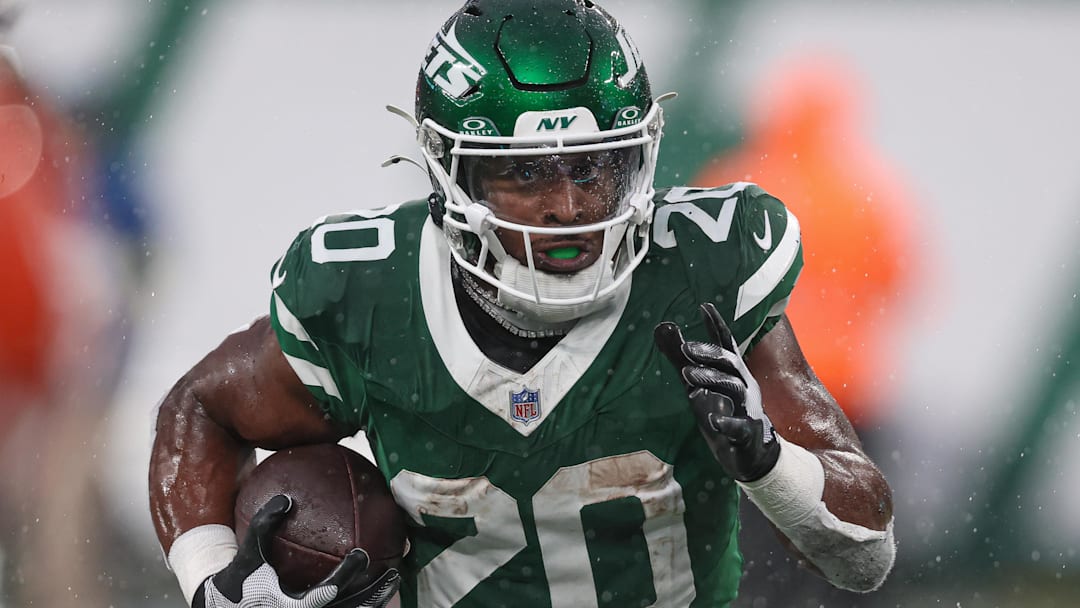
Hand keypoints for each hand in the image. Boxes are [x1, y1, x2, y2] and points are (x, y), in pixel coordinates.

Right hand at [192, 495, 399, 607]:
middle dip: (373, 594)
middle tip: (393, 574)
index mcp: (293, 605)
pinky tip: (375, 585)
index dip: (346, 575)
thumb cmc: (238, 582)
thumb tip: (285, 497)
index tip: (362, 554)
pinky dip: (361, 601)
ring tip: (393, 581)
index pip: (327, 592)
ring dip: (374, 600)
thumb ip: (264, 525)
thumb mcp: (248, 554)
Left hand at [654, 303, 779, 481]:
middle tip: (686, 347)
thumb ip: (681, 359)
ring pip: (734, 388)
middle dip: (709, 353)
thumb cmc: (726, 413)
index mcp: (734, 373)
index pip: (726, 345)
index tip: (704, 306)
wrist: (753, 455)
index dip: (716, 325)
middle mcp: (744, 386)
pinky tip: (713, 421)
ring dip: (711, 379)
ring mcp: (748, 410)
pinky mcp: (747, 434)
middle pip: (730, 363)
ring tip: (687, 375)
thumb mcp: (700, 385)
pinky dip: (727, 423)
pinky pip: (739, 427)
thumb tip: (662, 328)